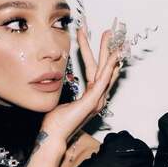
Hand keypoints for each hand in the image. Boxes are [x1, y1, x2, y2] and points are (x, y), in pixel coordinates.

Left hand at [39, 22, 122, 146]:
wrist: (54, 135)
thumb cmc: (56, 121)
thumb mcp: (63, 100)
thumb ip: (68, 90)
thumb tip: (61, 79)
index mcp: (91, 96)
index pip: (95, 70)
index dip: (96, 54)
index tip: (97, 40)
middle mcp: (98, 97)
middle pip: (104, 67)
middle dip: (106, 48)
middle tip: (109, 31)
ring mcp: (98, 99)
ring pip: (106, 70)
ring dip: (109, 52)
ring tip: (110, 36)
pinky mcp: (93, 101)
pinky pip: (103, 80)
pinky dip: (109, 67)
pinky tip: (112, 57)